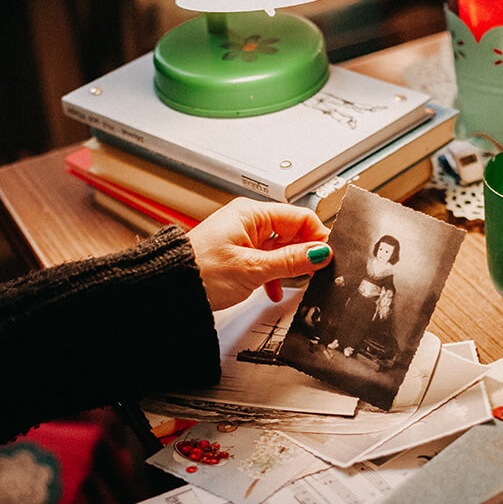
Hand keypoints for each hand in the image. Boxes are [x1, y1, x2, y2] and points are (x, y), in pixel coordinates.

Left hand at [187, 198, 332, 310]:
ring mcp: (242, 238)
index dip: (318, 235)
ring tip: (297, 281)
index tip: (330, 254)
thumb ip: (291, 260)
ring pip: (279, 248)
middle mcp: (247, 222)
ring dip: (289, 265)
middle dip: (305, 252)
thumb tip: (320, 252)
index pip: (299, 216)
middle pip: (291, 232)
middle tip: (318, 270)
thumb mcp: (254, 268)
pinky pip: (266, 260)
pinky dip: (273, 274)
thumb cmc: (200, 272)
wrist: (172, 289)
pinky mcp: (237, 255)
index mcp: (251, 214)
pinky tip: (274, 289)